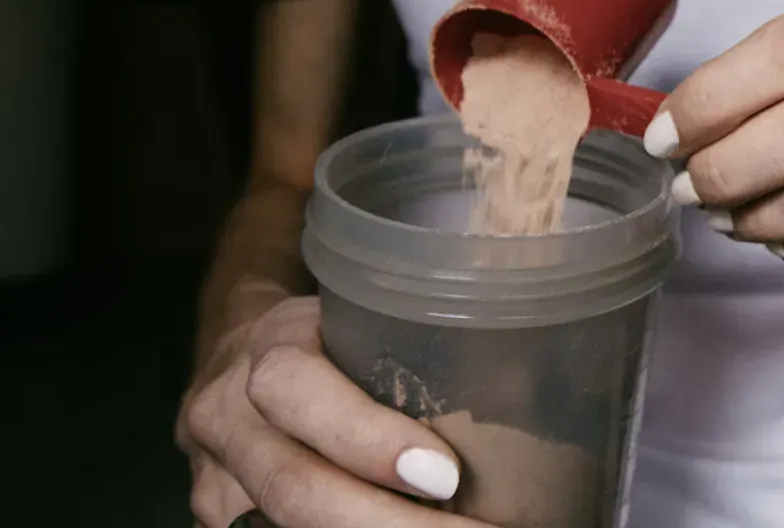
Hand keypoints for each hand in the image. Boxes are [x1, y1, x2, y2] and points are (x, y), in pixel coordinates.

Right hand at [177, 296, 483, 527]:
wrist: (240, 353)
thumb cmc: (326, 336)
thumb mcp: (363, 318)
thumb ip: (419, 348)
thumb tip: (525, 385)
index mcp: (268, 350)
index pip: (300, 393)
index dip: (372, 442)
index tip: (447, 476)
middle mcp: (228, 416)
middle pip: (294, 487)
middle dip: (391, 525)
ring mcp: (216, 478)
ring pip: (283, 526)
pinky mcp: (220, 518)